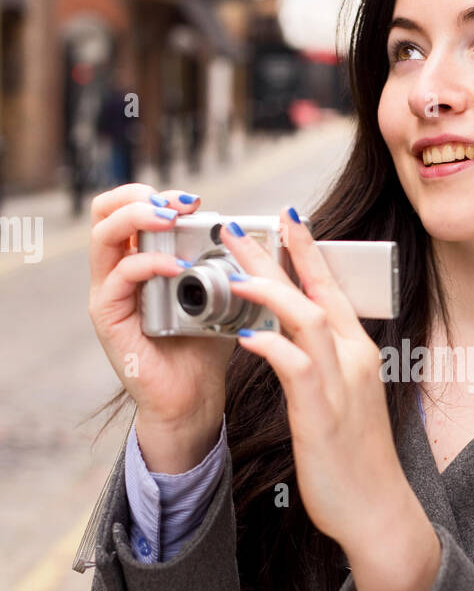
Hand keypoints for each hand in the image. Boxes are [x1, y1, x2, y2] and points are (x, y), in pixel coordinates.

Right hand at [87, 184, 232, 467]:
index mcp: (139, 257)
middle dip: (143, 197)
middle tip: (179, 205)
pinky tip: (178, 268)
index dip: (157, 194)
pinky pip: (119, 276)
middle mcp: (116, 270)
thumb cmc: (205, 344)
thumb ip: (226, 260)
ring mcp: (109, 292)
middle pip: (105, 210)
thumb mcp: (221, 291)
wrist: (195, 395)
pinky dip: (149, 264)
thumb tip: (252, 229)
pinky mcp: (108, 316)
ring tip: (172, 221)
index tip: (194, 201)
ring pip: (103, 234)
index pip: (128, 206)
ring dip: (139, 219)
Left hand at [218, 210, 410, 551]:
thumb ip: (323, 366)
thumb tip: (290, 342)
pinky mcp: (322, 416)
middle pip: (315, 293)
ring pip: (308, 319)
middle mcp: (354, 361)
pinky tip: (245, 335)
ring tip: (233, 270)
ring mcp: (342, 386)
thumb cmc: (356, 459)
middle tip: (237, 228)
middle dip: (276, 256)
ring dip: (269, 290)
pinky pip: (296, 368)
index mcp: (359, 354)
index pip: (334, 289)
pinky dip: (271, 346)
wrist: (377, 510)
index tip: (286, 220)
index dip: (309, 252)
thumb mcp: (345, 400)